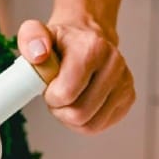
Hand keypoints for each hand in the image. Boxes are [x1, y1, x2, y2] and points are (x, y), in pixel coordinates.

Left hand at [17, 18, 134, 134]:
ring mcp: (124, 83)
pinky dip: (85, 122)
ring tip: (68, 100)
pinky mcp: (128, 98)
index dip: (51, 96)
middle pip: (80, 114)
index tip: (49, 86)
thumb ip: (31, 38)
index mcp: (92, 48)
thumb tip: (39, 55)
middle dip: (61, 111)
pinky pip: (100, 126)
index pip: (67, 93)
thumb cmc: (61, 42)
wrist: (87, 39)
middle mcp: (114, 65)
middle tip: (57, 96)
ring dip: (72, 119)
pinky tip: (80, 104)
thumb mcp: (36, 33)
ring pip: (91, 125)